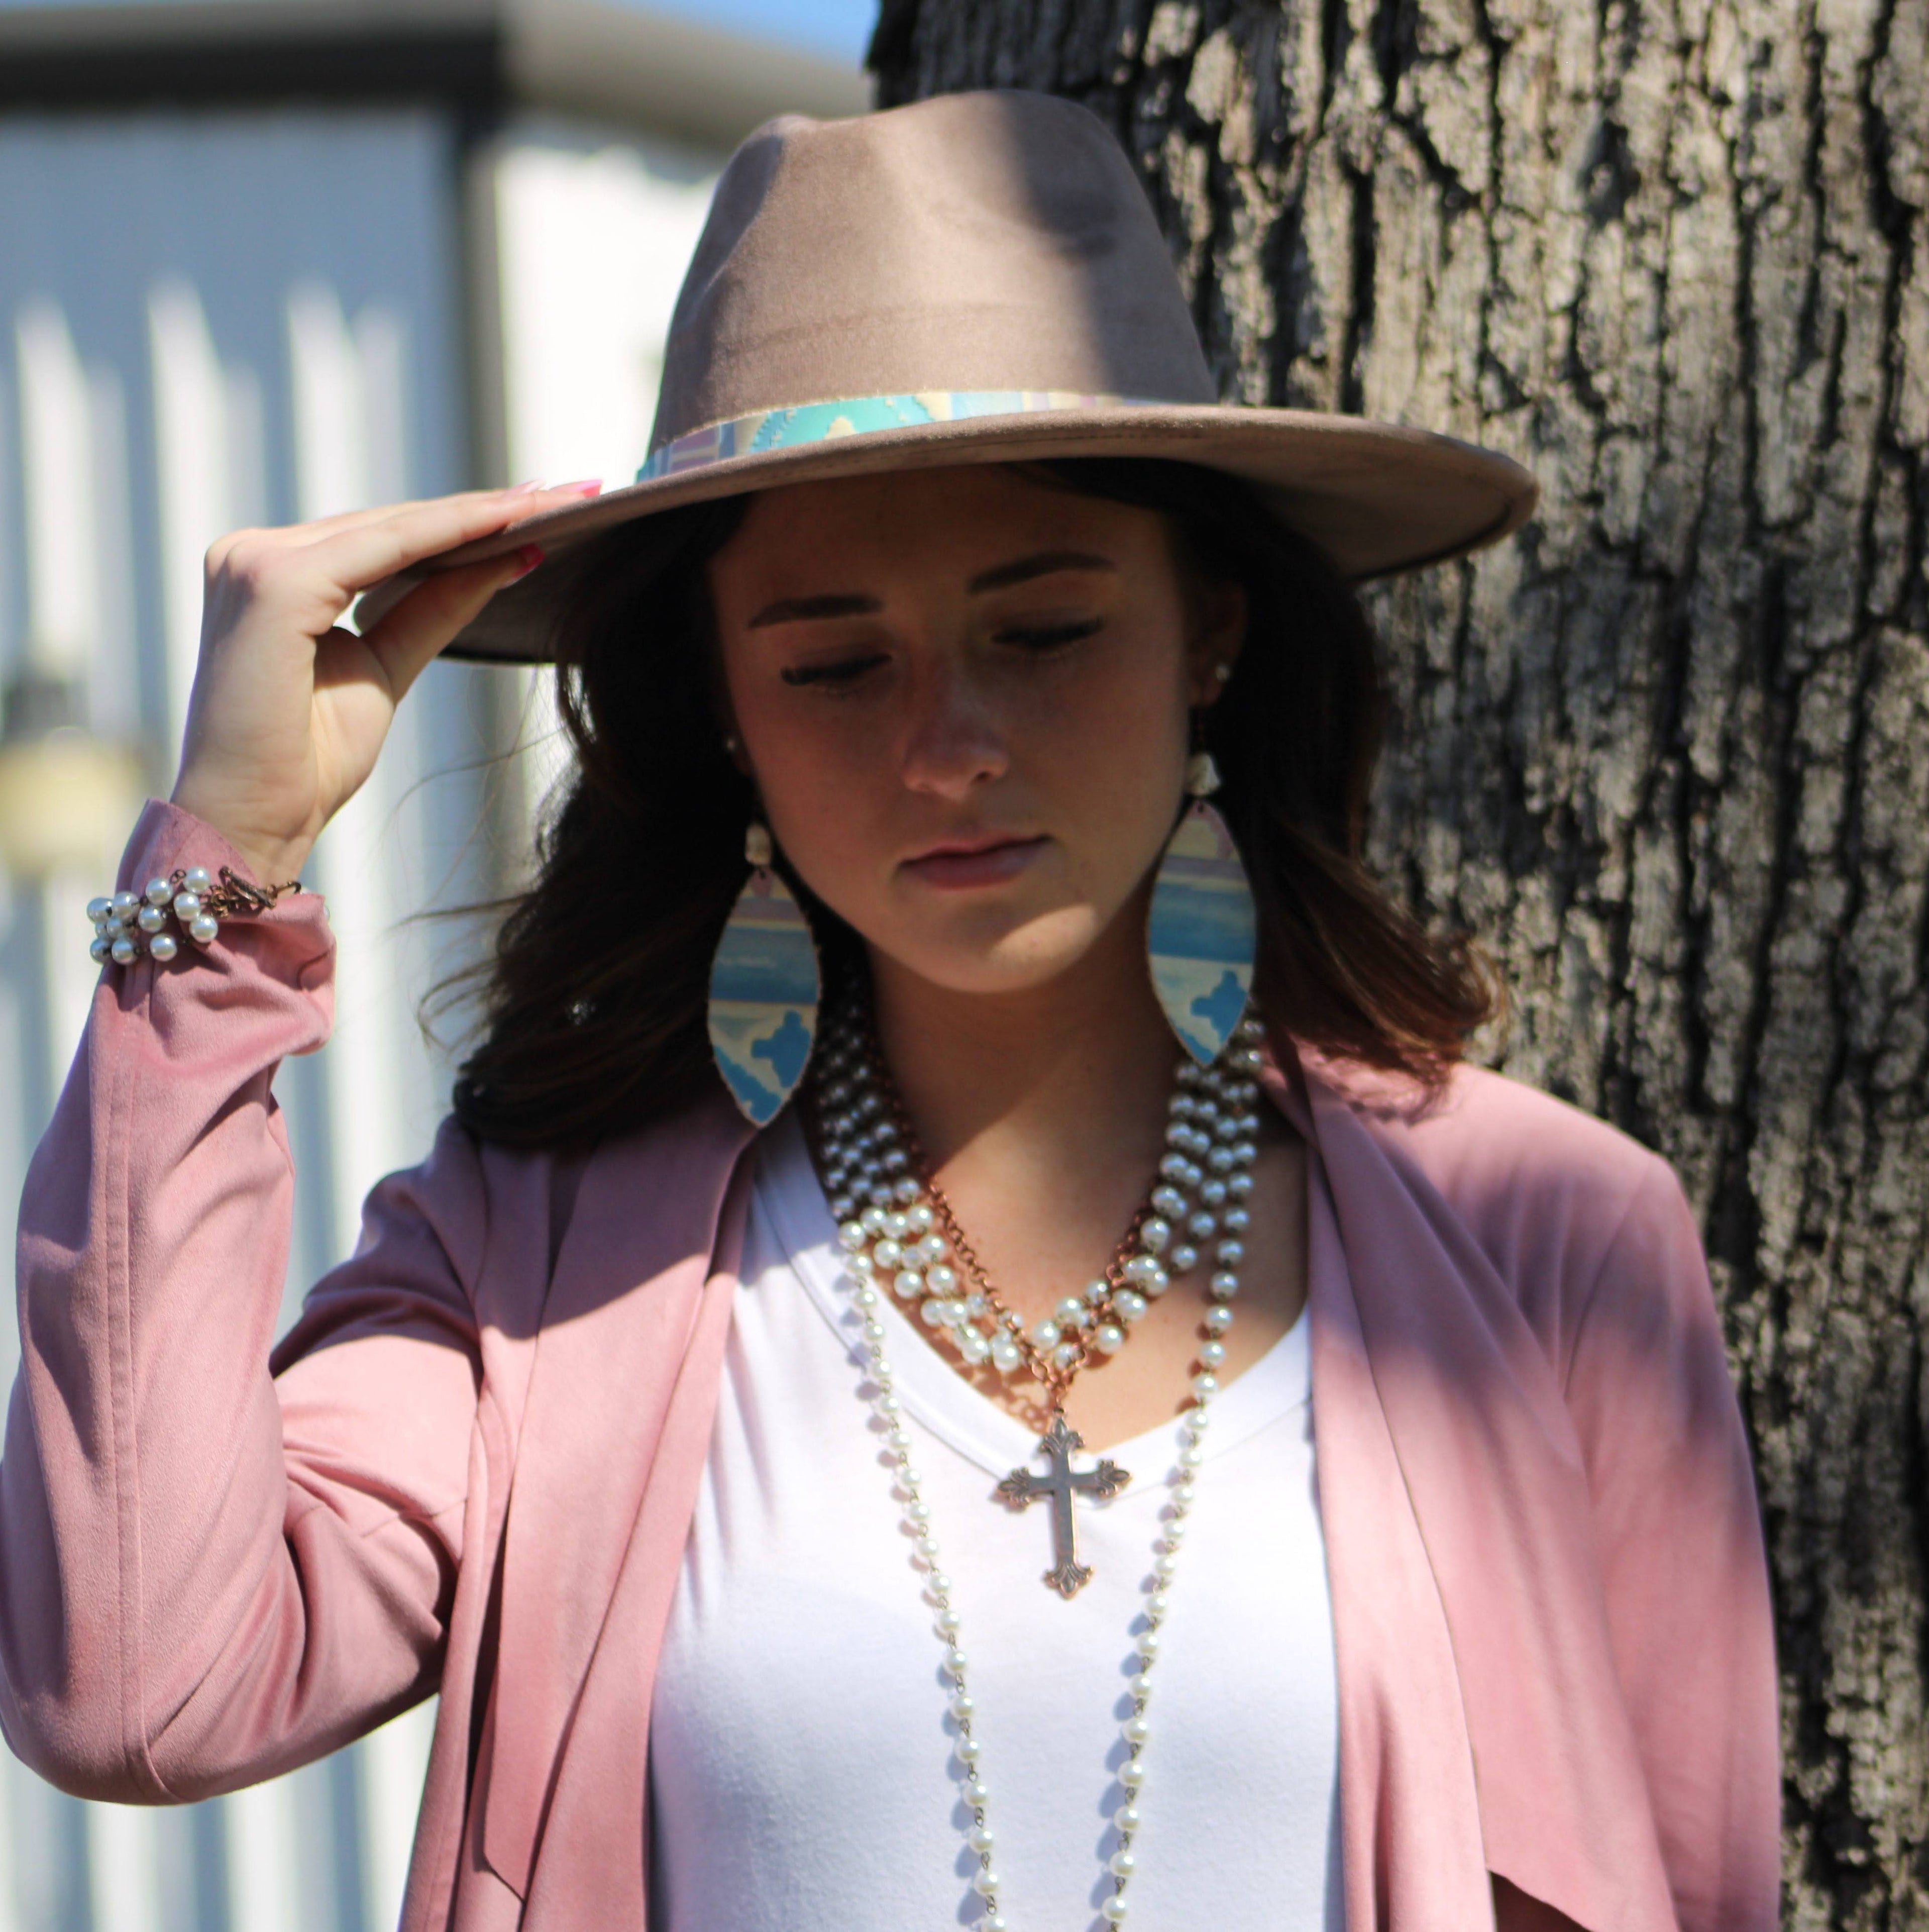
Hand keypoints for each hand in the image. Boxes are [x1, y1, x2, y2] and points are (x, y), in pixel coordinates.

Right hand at [169, 482, 598, 882]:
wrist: (253, 821)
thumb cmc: (305, 760)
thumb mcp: (387, 665)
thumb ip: (435, 607)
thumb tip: (509, 555)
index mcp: (272, 573)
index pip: (384, 535)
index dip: (465, 520)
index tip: (544, 507)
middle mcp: (252, 553)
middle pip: (393, 522)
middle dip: (487, 508)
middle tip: (572, 491)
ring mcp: (256, 561)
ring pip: (395, 526)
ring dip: (483, 513)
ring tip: (557, 501)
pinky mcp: (274, 582)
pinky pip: (385, 548)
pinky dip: (452, 533)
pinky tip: (511, 524)